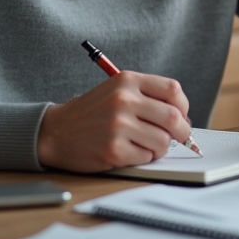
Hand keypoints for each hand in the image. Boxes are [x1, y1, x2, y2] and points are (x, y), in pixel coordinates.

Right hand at [36, 70, 191, 171]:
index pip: (173, 90)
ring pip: (163, 141)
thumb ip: (148, 97)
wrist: (56, 131)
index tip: (181, 116)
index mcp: (127, 81)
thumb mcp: (118, 91)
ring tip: (145, 144)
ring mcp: (118, 125)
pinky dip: (143, 158)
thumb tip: (183, 118)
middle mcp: (123, 100)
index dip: (183, 106)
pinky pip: (146, 157)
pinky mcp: (113, 149)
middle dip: (182, 132)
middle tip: (178, 138)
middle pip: (174, 117)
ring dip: (159, 148)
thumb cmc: (92, 113)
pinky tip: (129, 151)